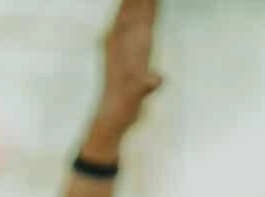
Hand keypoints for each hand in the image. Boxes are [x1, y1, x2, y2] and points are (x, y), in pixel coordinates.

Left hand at [83, 0, 161, 160]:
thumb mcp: (136, 96)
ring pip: (126, 17)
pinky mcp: (114, 53)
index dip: (148, 6)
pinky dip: (125, 15)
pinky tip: (124, 13)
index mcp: (130, 49)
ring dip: (131, 4)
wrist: (109, 116)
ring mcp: (116, 47)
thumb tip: (155, 79)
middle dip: (139, 1)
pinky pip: (121, 27)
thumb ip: (145, 86)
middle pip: (132, 13)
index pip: (142, 20)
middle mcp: (121, 44)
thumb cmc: (124, 105)